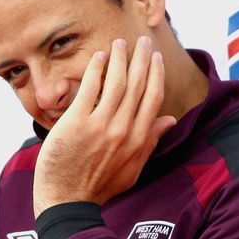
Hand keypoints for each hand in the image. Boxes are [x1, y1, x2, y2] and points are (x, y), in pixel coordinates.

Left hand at [33, 36, 176, 217]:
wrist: (68, 198)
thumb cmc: (99, 184)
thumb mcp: (133, 167)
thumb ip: (151, 141)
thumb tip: (170, 119)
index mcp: (139, 139)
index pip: (153, 98)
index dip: (155, 74)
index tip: (155, 58)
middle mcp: (123, 130)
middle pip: (137, 86)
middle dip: (140, 59)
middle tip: (141, 40)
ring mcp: (100, 125)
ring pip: (116, 83)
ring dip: (119, 59)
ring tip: (119, 43)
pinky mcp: (77, 123)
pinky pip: (90, 89)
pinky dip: (96, 70)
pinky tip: (98, 56)